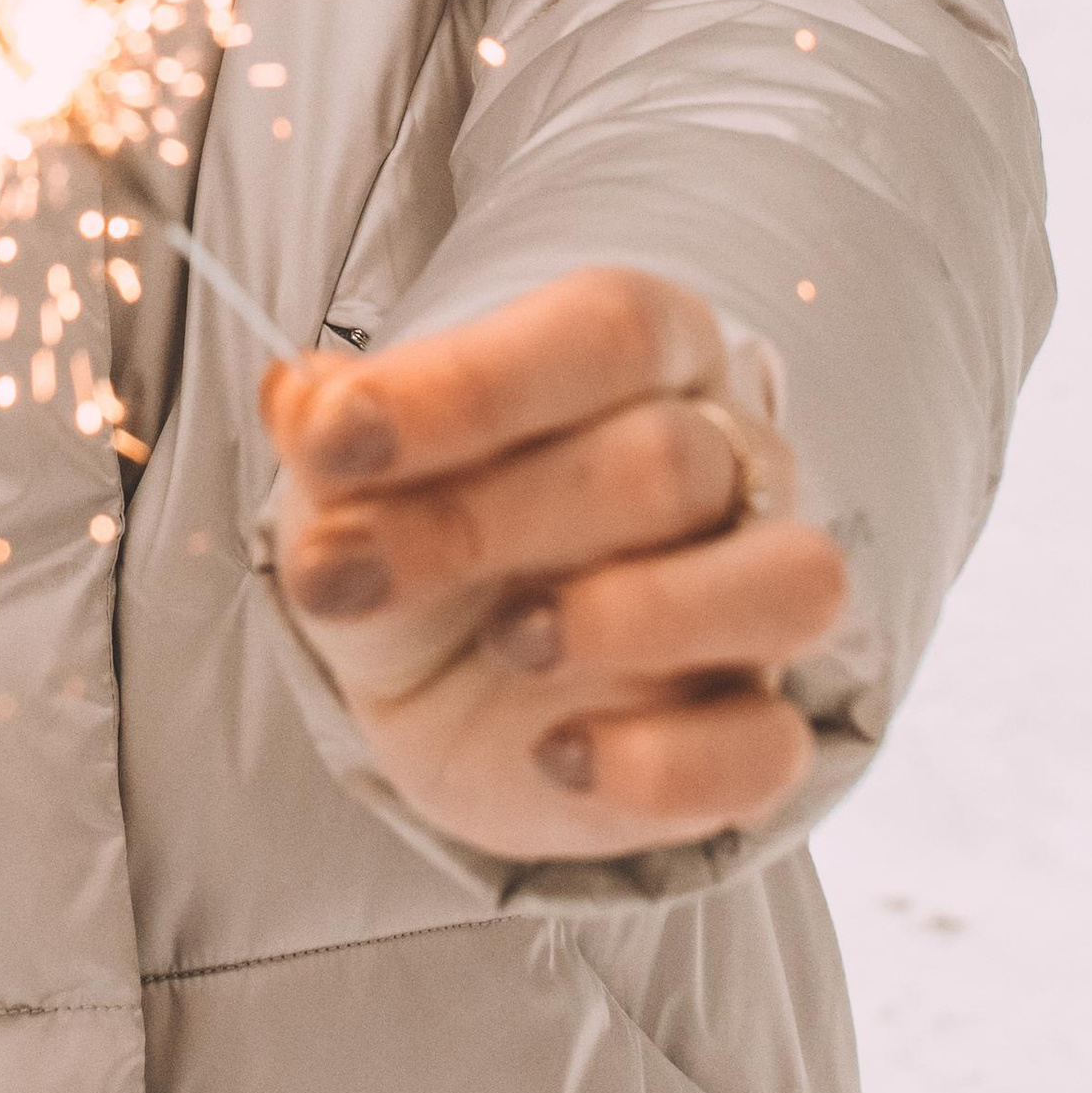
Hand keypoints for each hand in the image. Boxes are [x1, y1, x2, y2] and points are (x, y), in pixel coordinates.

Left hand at [261, 267, 846, 864]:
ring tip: (508, 641)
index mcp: (644, 352)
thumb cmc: (417, 533)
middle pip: (669, 461)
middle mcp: (729, 459)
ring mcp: (755, 599)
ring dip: (635, 616)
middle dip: (487, 519)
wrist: (438, 683)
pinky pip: (766, 747)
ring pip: (789, 582)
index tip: (335, 439)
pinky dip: (656, 762)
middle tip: (347, 572)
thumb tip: (303, 400)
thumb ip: (333, 433)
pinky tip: (554, 754)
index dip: (470, 384)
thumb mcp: (350, 479)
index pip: (609, 330)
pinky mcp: (751, 731)